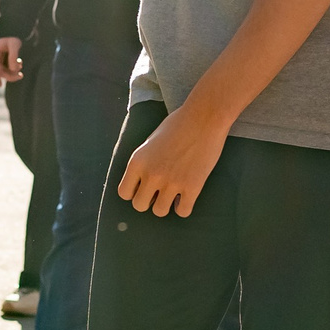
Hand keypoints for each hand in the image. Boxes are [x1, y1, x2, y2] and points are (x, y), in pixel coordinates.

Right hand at [0, 36, 24, 83]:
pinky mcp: (4, 58)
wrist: (14, 30)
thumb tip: (13, 69)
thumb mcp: (15, 44)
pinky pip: (7, 67)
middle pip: (0, 71)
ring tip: (20, 66)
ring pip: (4, 70)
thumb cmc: (14, 36)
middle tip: (21, 76)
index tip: (0, 85)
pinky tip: (19, 63)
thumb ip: (13, 57)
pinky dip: (14, 67)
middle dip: (10, 75)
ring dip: (13, 71)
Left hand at [118, 103, 228, 217]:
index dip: (134, 191)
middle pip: (139, 206)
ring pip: (159, 211)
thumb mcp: (150, 142)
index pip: (124, 192)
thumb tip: (142, 182)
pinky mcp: (192, 186)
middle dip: (148, 200)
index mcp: (138, 161)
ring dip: (166, 204)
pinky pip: (183, 212)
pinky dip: (184, 207)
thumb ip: (144, 163)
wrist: (204, 118)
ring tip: (174, 193)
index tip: (143, 186)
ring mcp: (172, 182)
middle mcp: (151, 174)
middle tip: (159, 191)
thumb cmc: (178, 125)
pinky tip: (187, 196)